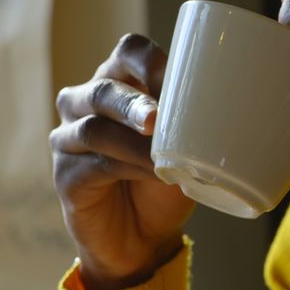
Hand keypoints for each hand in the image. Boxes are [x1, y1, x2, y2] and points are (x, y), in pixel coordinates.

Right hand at [50, 34, 195, 289]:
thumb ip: (194, 122)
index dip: (148, 60)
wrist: (143, 238)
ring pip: (94, 129)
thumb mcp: (185, 147)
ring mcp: (69, 138)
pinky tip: (151, 175)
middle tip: (157, 119)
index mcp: (121, 81)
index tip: (178, 79)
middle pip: (104, 90)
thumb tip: (225, 106)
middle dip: (133, 104)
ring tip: (162, 159)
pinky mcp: (64, 175)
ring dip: (133, 144)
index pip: (128, 51)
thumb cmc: (165, 180)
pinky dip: (126, 168)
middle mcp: (87, 103)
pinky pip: (92, 165)